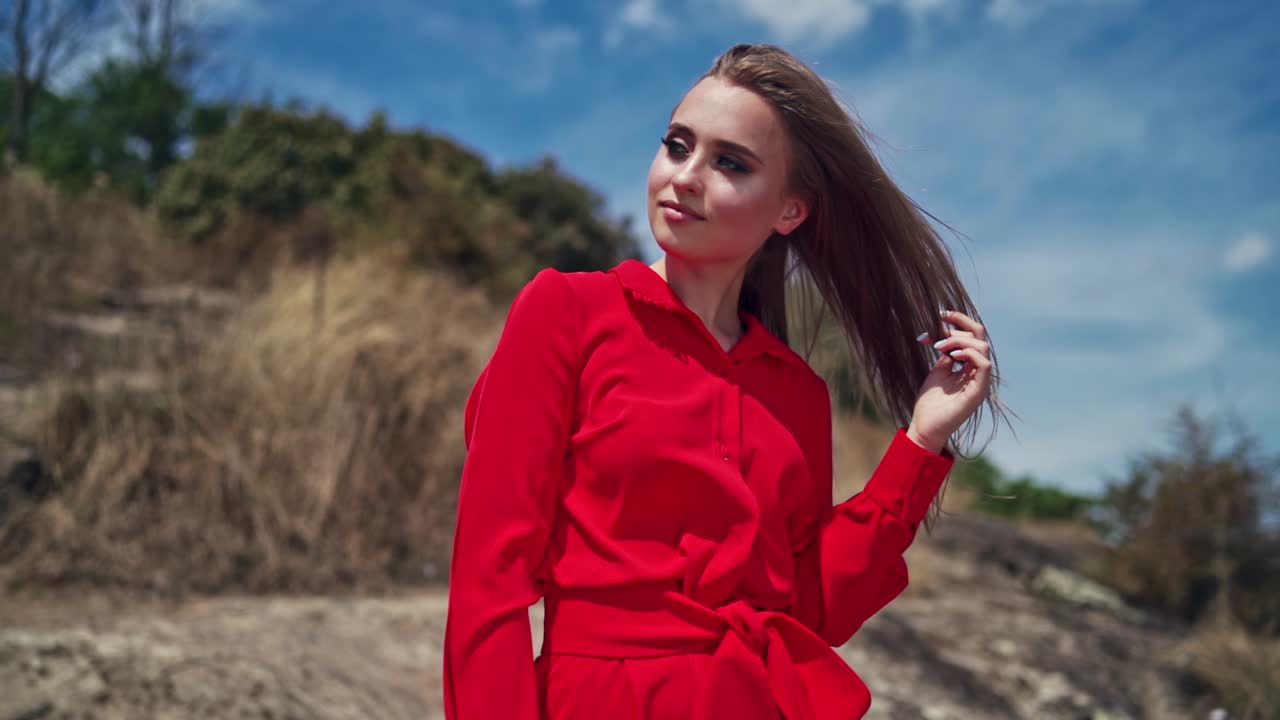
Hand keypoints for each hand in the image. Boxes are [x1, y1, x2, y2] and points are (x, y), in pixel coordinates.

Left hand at [906, 310, 993, 453]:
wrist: (926, 426)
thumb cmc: (931, 402)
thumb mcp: (939, 370)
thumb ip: (948, 353)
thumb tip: (948, 335)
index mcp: (970, 365)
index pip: (973, 335)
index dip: (958, 321)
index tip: (938, 315)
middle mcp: (978, 371)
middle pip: (979, 336)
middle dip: (955, 329)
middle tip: (934, 334)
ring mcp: (980, 381)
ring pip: (982, 346)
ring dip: (958, 341)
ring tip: (939, 346)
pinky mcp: (978, 391)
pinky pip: (983, 365)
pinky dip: (969, 354)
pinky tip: (952, 355)